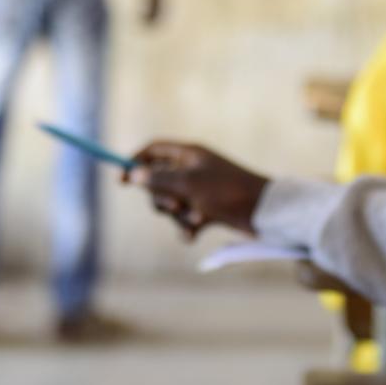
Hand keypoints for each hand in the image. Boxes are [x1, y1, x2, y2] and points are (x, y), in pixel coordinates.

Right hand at [126, 141, 267, 239]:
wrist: (264, 213)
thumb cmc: (227, 192)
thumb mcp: (188, 185)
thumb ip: (158, 180)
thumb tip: (132, 174)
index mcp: (189, 154)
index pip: (154, 150)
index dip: (135, 161)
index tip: (121, 181)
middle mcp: (193, 169)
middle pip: (158, 181)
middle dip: (161, 198)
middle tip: (175, 205)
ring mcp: (200, 190)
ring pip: (171, 203)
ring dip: (177, 216)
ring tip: (193, 219)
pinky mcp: (208, 209)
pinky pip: (185, 218)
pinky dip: (187, 227)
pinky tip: (194, 234)